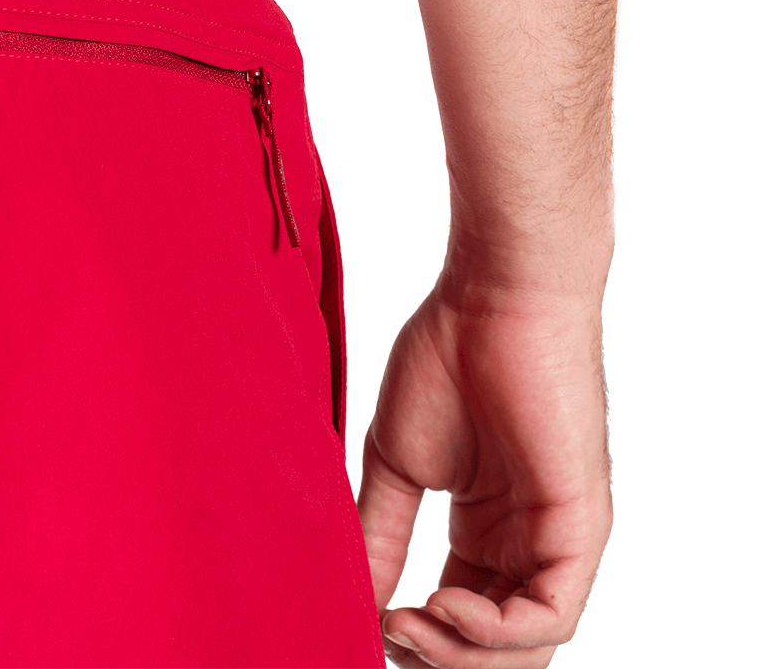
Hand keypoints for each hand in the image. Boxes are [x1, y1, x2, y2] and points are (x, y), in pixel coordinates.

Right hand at [357, 273, 612, 667]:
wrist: (490, 299)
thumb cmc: (445, 359)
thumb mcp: (397, 461)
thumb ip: (379, 532)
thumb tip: (352, 598)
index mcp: (489, 529)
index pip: (462, 617)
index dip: (416, 638)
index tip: (365, 624)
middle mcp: (528, 543)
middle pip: (497, 648)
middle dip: (438, 659)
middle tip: (386, 634)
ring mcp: (559, 539)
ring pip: (527, 648)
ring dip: (461, 654)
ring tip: (407, 624)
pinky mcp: (581, 528)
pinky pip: (550, 615)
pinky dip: (495, 631)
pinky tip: (443, 604)